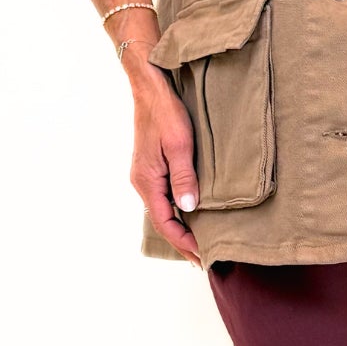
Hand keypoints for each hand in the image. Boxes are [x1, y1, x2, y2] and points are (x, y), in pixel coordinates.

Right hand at [130, 67, 203, 263]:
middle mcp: (143, 182)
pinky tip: (190, 215)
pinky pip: (163, 197)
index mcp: (147, 181)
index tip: (202, 256)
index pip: (166, 223)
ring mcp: (145, 175)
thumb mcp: (180, 145)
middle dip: (182, 241)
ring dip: (180, 227)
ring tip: (199, 242)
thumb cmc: (165, 112)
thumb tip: (189, 208)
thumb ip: (184, 178)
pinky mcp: (151, 167)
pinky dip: (177, 211)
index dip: (184, 242)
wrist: (150, 87)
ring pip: (163, 210)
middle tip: (204, 258)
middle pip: (164, 221)